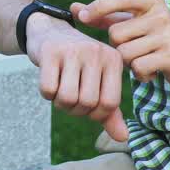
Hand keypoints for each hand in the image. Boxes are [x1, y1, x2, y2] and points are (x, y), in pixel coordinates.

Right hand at [25, 14, 129, 141]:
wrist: (50, 31)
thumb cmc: (79, 63)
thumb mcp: (98, 81)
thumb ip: (110, 111)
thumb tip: (123, 138)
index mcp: (114, 59)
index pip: (109, 103)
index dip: (95, 114)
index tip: (87, 106)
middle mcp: (97, 52)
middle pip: (87, 102)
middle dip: (76, 109)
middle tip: (71, 98)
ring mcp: (73, 50)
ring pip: (68, 98)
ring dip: (61, 103)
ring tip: (61, 91)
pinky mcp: (50, 51)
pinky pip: (48, 90)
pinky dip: (47, 94)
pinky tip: (49, 80)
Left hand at [76, 0, 169, 90]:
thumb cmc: (158, 40)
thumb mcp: (136, 23)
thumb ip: (106, 16)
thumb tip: (75, 8)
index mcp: (152, 2)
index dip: (99, 6)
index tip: (83, 16)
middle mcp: (161, 14)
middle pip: (116, 33)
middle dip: (118, 46)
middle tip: (135, 49)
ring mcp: (167, 35)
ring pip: (125, 53)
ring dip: (130, 62)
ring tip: (145, 59)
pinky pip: (138, 68)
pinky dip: (140, 74)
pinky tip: (152, 71)